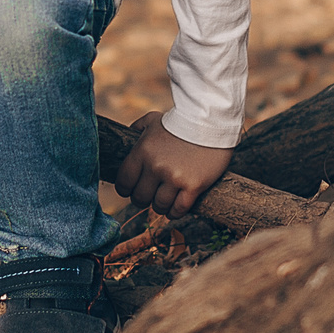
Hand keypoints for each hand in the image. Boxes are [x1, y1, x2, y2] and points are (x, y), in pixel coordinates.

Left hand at [111, 112, 229, 218]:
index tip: (131, 190)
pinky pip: (179, 209)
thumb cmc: (180, 121)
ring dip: (160, 206)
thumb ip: (137, 128)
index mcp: (142, 152)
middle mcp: (156, 167)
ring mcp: (175, 178)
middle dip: (143, 199)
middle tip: (149, 196)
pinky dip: (175, 212)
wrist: (210, 122)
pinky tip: (174, 210)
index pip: (124, 183)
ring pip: (159, 206)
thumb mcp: (153, 119)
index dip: (126, 190)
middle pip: (140, 198)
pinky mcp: (193, 186)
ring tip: (163, 202)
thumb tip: (129, 134)